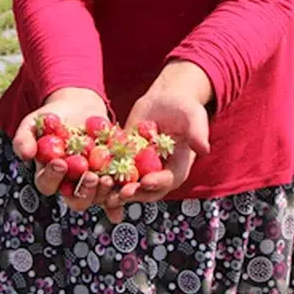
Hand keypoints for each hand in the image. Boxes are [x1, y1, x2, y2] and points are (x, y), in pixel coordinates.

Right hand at [12, 87, 113, 212]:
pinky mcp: (111, 176)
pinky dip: (122, 195)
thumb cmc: (53, 117)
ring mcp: (92, 183)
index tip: (61, 163)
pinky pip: (117, 190)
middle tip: (90, 176)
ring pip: (97, 198)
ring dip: (104, 193)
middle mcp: (70, 185)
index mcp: (49, 175)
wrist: (79, 106)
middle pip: (75, 200)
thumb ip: (24, 137)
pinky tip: (127, 192)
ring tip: (109, 179)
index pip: (47, 184)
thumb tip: (25, 155)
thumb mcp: (35, 122)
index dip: (53, 177)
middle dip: (84, 191)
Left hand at [100, 61, 211, 223]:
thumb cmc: (185, 108)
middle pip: (145, 190)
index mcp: (178, 169)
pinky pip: (113, 171)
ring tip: (103, 191)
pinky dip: (103, 176)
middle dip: (133, 193)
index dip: (157, 183)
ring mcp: (140, 169)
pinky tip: (90, 177)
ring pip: (127, 185)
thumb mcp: (193, 117)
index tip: (146, 182)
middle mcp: (158, 174)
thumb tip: (204, 149)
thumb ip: (197, 133)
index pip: (168, 181)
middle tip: (120, 193)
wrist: (166, 100)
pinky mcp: (124, 159)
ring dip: (115, 191)